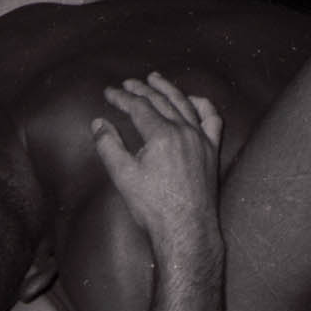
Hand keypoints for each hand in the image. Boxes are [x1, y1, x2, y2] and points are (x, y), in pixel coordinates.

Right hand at [91, 72, 221, 253]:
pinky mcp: (212, 151)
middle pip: (161, 101)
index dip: (121, 97)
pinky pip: (212, 119)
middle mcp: (184, 131)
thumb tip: (98, 123)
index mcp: (162, 135)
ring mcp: (202, 140)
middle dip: (142, 89)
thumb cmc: (153, 207)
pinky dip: (202, 105)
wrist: (186, 230)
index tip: (108, 92)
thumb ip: (108, 145)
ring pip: (185, 104)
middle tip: (128, 83)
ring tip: (156, 79)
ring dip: (169, 90)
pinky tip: (193, 101)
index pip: (139, 107)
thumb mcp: (122, 175)